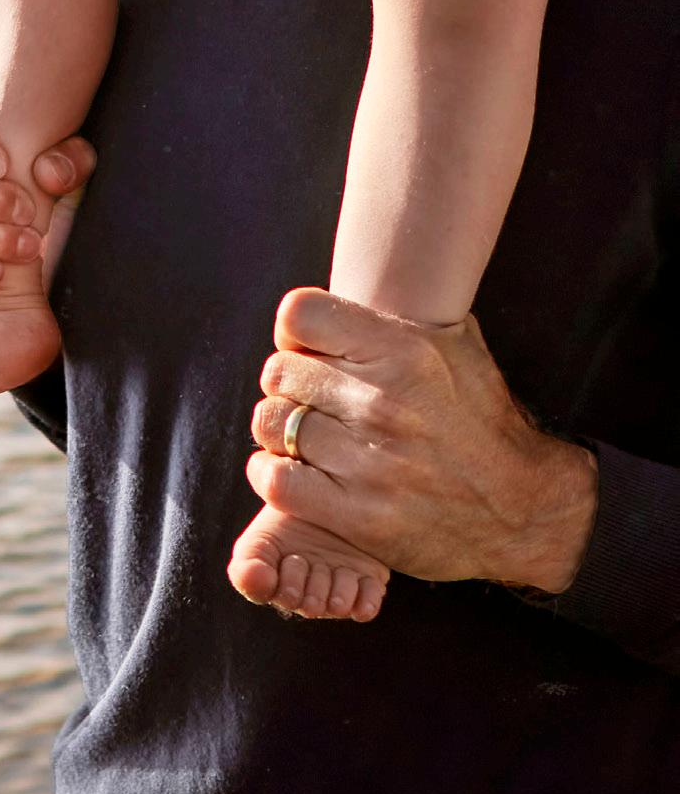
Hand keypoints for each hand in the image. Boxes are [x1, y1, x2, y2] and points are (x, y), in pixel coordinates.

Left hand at [243, 287, 598, 596]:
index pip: (299, 314)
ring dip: (280, 431)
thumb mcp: (457, 346)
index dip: (295, 333)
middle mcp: (384, 404)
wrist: (525, 509)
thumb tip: (354, 278)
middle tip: (316, 401)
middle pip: (278, 370)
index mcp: (406, 353)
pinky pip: (273, 479)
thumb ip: (398, 316)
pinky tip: (296, 471)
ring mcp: (369, 463)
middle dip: (291, 385)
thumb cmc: (481, 421)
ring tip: (309, 438)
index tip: (311, 352)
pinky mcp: (358, 515)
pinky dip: (273, 473)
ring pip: (270, 423)